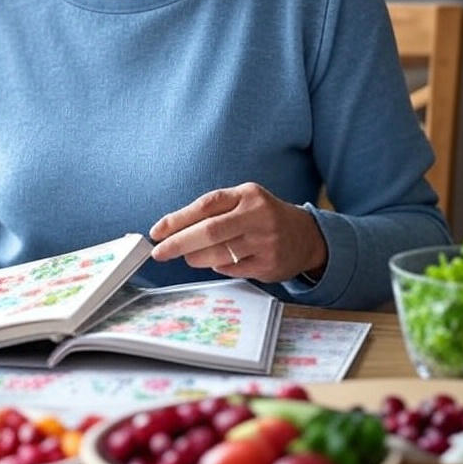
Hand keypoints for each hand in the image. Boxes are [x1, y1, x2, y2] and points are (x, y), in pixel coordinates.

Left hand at [149, 183, 326, 282]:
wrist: (305, 237)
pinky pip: (231, 269)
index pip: (206, 205)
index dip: (178, 219)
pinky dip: (216, 267)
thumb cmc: (262, 217)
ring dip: (195, 257)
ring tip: (188, 256)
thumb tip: (173, 230)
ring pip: (218, 253)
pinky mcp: (268, 264)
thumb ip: (214, 211)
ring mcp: (265, 241)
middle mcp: (258, 216)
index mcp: (247, 195)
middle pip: (210, 231)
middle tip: (160, 252)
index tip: (157, 231)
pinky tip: (216, 262)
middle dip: (179, 243)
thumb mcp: (243, 201)